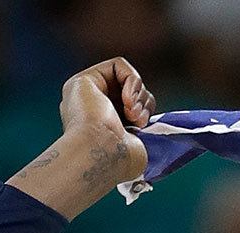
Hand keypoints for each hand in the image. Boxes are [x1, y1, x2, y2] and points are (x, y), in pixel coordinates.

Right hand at [59, 57, 151, 183]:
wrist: (101, 155)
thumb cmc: (120, 161)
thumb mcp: (141, 146)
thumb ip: (145, 131)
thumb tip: (158, 126)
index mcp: (104, 128)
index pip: (133, 107)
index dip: (145, 111)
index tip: (143, 127)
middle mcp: (91, 110)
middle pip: (131, 91)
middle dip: (144, 102)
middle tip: (138, 120)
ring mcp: (84, 95)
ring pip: (126, 78)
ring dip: (139, 94)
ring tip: (132, 114)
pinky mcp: (82, 81)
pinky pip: (118, 65)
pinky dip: (132, 79)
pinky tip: (127, 100)